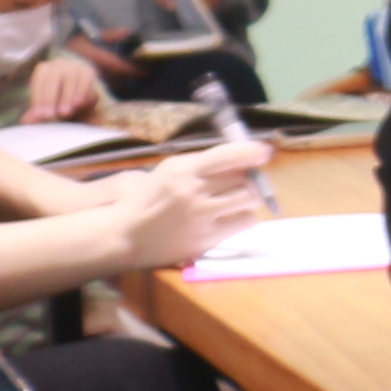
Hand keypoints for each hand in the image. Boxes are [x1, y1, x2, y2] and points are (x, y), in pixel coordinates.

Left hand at [25, 53, 107, 123]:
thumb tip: (26, 120)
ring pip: (69, 78)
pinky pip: (85, 80)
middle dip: (50, 97)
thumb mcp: (47, 108)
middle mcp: (58, 64)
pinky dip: (81, 92)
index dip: (38, 97)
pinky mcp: (88, 71)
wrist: (81, 101)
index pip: (39, 81)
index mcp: (44, 69)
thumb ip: (37, 113)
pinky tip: (77, 104)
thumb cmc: (59, 102)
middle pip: (52, 78)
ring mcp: (74, 66)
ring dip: (66, 96)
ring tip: (64, 113)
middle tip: (50, 115)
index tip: (40, 114)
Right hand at [96, 144, 269, 273]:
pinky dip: (243, 217)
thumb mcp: (169, 171)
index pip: (226, 155)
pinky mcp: (206, 239)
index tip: (265, 152)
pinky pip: (244, 222)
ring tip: (234, 200)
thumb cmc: (148, 200)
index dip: (251, 152)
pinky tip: (229, 217)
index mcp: (182, 169)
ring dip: (248, 197)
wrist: (125, 235)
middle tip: (242, 182)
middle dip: (249, 178)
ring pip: (248, 198)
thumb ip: (201, 163)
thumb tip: (241, 155)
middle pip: (243, 178)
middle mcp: (193, 191)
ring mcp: (201, 216)